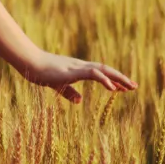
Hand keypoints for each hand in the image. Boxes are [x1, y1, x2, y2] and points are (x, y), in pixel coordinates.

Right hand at [20, 51, 136, 103]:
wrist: (30, 63)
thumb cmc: (40, 72)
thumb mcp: (57, 85)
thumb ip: (69, 92)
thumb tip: (80, 101)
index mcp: (78, 69)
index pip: (100, 73)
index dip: (113, 80)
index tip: (124, 87)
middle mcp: (81, 66)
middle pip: (106, 70)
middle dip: (121, 78)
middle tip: (134, 86)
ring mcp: (78, 67)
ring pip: (103, 70)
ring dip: (118, 78)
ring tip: (130, 87)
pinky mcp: (74, 70)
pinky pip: (93, 74)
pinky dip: (105, 80)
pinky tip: (113, 88)